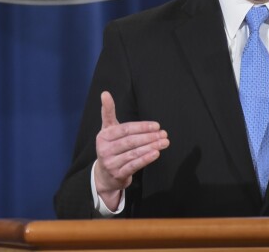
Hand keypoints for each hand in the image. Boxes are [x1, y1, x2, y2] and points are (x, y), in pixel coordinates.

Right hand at [93, 91, 168, 209]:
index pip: (125, 129)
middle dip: (149, 137)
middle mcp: (104, 149)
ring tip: (164, 142)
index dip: (141, 127)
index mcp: (103, 135)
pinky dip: (146, 159)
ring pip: (133, 153)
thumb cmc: (111, 147)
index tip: (156, 125)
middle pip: (130, 141)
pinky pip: (134, 165)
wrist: (105, 175)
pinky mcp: (117, 174)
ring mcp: (110, 162)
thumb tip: (105, 92)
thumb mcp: (108, 130)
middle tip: (164, 133)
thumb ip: (108, 112)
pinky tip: (156, 153)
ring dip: (151, 147)